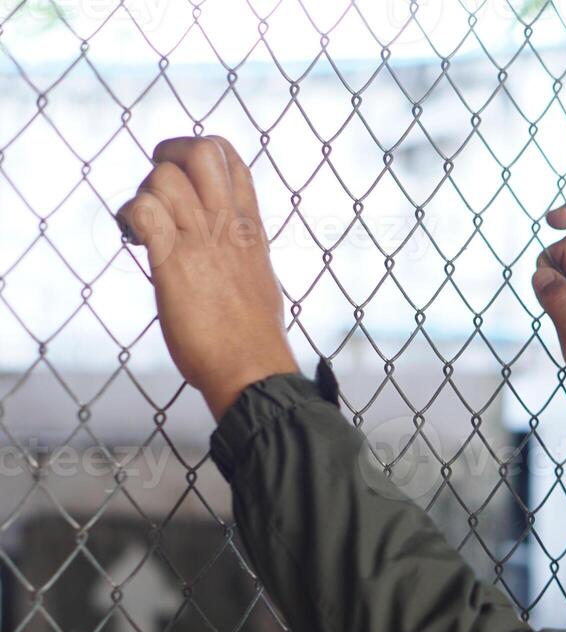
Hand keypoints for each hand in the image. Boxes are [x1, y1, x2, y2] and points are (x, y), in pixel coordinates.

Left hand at [116, 136, 298, 420]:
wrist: (253, 369)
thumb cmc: (254, 336)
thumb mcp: (259, 276)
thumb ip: (243, 249)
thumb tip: (235, 248)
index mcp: (250, 226)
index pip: (231, 158)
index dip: (197, 153)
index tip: (184, 179)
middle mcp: (228, 225)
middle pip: (202, 150)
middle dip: (169, 157)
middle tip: (159, 192)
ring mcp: (202, 241)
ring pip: (163, 178)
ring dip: (144, 195)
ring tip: (145, 229)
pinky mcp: (174, 263)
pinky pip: (142, 211)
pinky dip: (128, 219)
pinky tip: (135, 242)